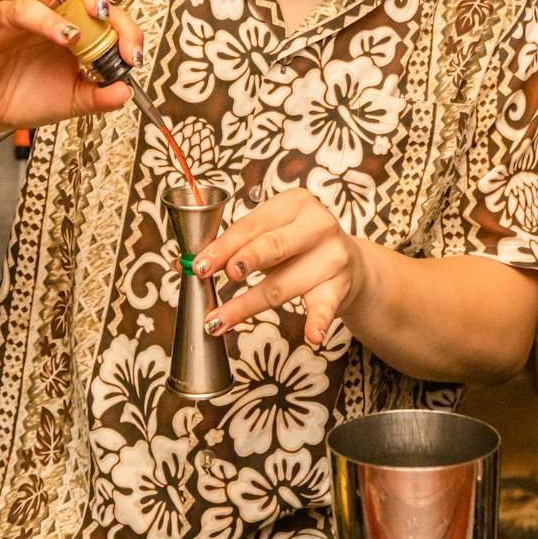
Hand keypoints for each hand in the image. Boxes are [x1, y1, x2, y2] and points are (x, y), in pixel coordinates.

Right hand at [0, 0, 143, 137]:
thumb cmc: (28, 98)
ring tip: (69, 37)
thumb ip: (100, 97)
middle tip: (102, 11)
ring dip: (52, 18)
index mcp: (75, 25)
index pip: (106, 11)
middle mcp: (49, 13)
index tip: (130, 55)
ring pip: (34, 2)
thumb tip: (125, 92)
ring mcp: (18, 18)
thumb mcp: (72, 100)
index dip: (125, 28)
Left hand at [194, 189, 372, 346]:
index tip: (199, 264)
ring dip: (247, 305)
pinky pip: (326, 306)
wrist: (350, 263)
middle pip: (272, 246)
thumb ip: (239, 244)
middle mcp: (317, 225)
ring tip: (220, 320)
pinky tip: (312, 335)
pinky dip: (318, 322)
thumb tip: (187, 262)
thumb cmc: (300, 246)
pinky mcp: (340, 286)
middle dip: (241, 260)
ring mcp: (332, 257)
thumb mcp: (273, 233)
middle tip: (216, 276)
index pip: (252, 224)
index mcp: (295, 203)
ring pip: (282, 284)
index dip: (223, 246)